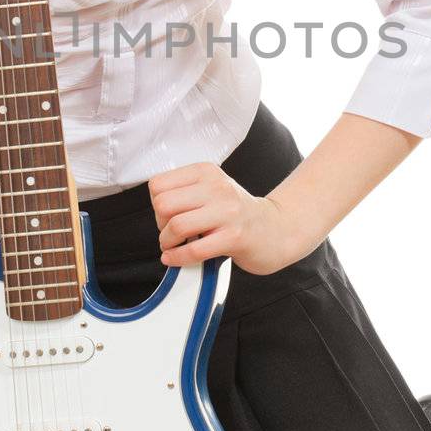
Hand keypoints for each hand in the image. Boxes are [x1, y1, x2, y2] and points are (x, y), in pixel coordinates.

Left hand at [148, 160, 314, 276]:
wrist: (276, 229)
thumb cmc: (238, 213)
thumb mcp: (212, 190)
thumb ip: (185, 192)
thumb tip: (154, 206)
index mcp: (206, 172)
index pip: (158, 184)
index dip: (156, 204)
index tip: (168, 215)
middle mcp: (217, 187)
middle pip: (163, 204)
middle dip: (160, 224)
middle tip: (172, 233)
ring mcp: (228, 211)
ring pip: (176, 226)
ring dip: (168, 243)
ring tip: (176, 246)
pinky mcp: (234, 237)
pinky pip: (193, 250)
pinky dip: (178, 258)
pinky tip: (176, 259)